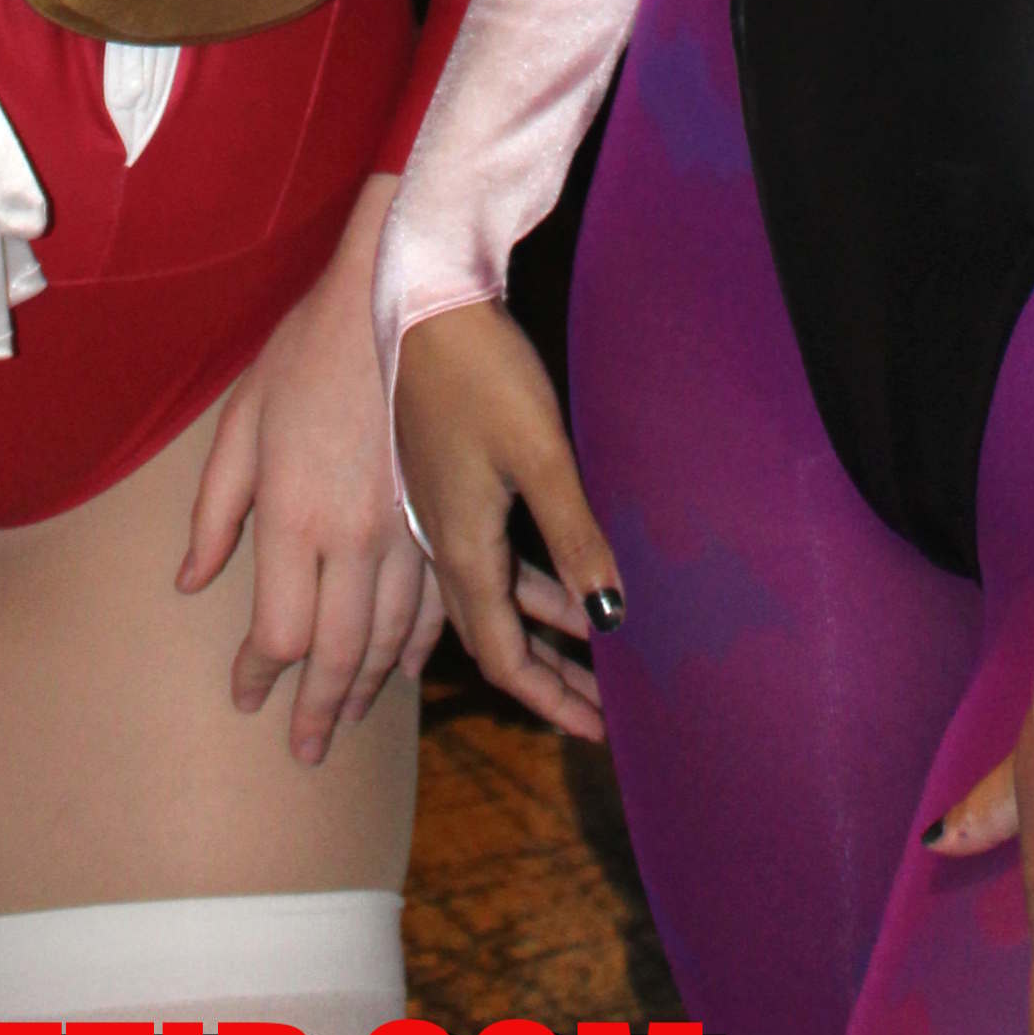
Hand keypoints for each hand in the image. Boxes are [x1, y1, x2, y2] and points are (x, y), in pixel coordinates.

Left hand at [181, 174, 444, 763]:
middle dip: (320, 709)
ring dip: (371, 684)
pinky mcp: (441, 511)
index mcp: (293, 515)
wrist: (396, 298)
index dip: (260, 675)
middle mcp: (352, 536)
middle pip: (339, 652)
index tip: (245, 699)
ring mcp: (405, 528)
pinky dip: (421, 642)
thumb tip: (192, 580)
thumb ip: (215, 509)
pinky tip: (410, 662)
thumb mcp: (240, 419)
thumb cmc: (307, 350)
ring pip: (393, 635)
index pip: (279, 632)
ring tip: (352, 715)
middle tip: (307, 748)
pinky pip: (435, 600)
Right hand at [391, 296, 616, 743]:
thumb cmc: (482, 371)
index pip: (501, 654)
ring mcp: (438, 513)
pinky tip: (554, 587)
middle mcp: (440, 542)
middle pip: (493, 638)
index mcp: (459, 546)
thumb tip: (612, 615)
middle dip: (546, 681)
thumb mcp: (539, 453)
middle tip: (597, 713)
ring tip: (594, 655)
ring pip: (488, 601)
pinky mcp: (443, 483)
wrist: (421, 304)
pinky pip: (482, 563)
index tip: (595, 730)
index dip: (548, 697)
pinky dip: (522, 589)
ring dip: (538, 634)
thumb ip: (574, 535)